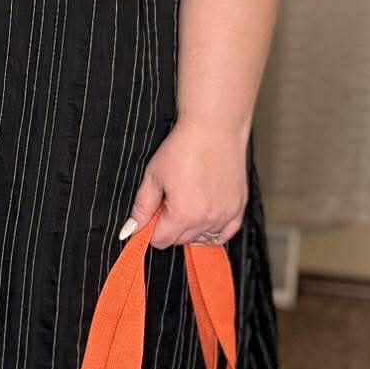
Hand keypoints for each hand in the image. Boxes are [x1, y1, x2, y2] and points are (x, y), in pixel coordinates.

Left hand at [116, 118, 249, 250]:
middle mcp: (206, 219)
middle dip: (170, 226)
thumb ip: (141, 207)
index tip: (153, 212)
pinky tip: (204, 217)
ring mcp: (225, 214)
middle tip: (169, 200)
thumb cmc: (184, 147)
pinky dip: (213, 230)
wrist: (214, 128)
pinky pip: (225, 233)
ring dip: (191, 227)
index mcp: (183, 214)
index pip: (161, 240)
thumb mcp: (153, 176)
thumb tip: (130, 230)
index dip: (152, 227)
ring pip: (201, 237)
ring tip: (188, 201)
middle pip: (180, 240)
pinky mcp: (238, 207)